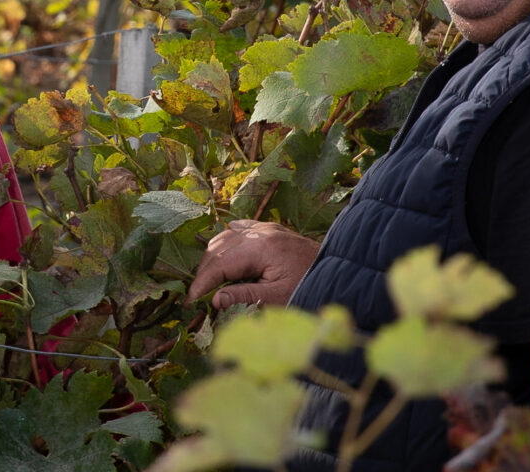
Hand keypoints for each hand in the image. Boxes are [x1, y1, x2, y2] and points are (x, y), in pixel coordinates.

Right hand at [188, 219, 320, 308]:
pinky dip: (226, 244)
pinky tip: (224, 259)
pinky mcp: (269, 229)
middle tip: (197, 296)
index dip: (202, 283)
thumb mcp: (278, 298)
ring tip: (208, 282)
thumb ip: (244, 296)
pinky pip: (238, 230)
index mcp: (261, 247)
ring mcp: (264, 227)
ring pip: (224, 237)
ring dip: (213, 258)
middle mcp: (260, 231)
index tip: (189, 301)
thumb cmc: (310, 287)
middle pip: (217, 248)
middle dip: (204, 272)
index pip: (220, 264)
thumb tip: (214, 300)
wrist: (340, 272)